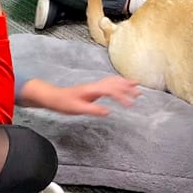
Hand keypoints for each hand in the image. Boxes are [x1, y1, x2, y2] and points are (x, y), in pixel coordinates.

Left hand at [20, 76, 140, 115]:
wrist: (53, 97)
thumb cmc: (64, 103)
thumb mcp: (77, 109)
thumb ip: (93, 109)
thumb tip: (108, 112)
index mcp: (93, 90)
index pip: (111, 91)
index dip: (122, 97)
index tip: (130, 105)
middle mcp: (95, 85)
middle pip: (115, 83)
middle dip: (128, 87)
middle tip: (139, 94)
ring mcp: (95, 85)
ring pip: (113, 81)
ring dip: (125, 83)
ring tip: (136, 85)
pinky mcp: (94, 88)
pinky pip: (109, 82)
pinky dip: (118, 82)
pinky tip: (122, 85)